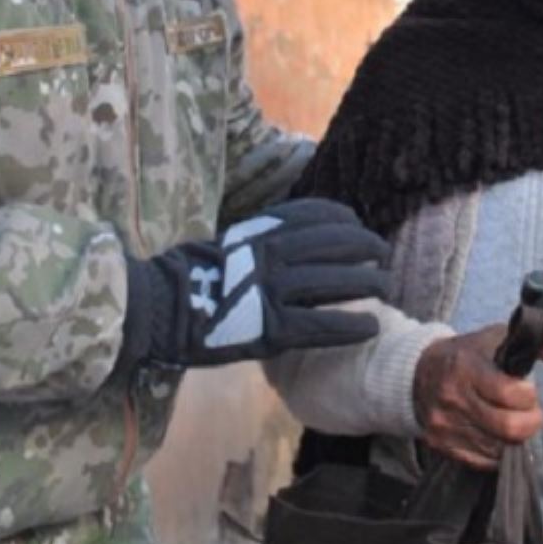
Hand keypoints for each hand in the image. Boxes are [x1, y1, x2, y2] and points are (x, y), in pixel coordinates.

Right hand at [120, 199, 390, 370]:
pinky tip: (371, 327)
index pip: (316, 214)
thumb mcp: (226, 242)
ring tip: (386, 286)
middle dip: (366, 247)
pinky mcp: (272, 329)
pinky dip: (352, 325)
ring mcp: (274, 291)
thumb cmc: (185, 276)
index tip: (357, 224)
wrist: (156, 306)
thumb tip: (284, 241)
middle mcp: (273, 254)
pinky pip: (322, 325)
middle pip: (336, 244)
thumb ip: (258, 239)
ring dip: (368, 282)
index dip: (345, 220)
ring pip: (336, 282)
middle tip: (383, 255)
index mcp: (260, 231)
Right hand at [413, 324, 542, 469]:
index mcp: (466, 367)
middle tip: (531, 413)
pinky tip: (500, 437)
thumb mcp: (496, 339)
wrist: (417, 373)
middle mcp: (453, 398)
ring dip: (515, 438)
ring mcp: (445, 425)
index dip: (529, 396)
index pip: (510, 393)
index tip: (529, 390)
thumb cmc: (466, 355)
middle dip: (530, 422)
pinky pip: (482, 462)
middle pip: (508, 427)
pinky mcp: (441, 445)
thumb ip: (533, 344)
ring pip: (498, 449)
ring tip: (514, 422)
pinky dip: (498, 453)